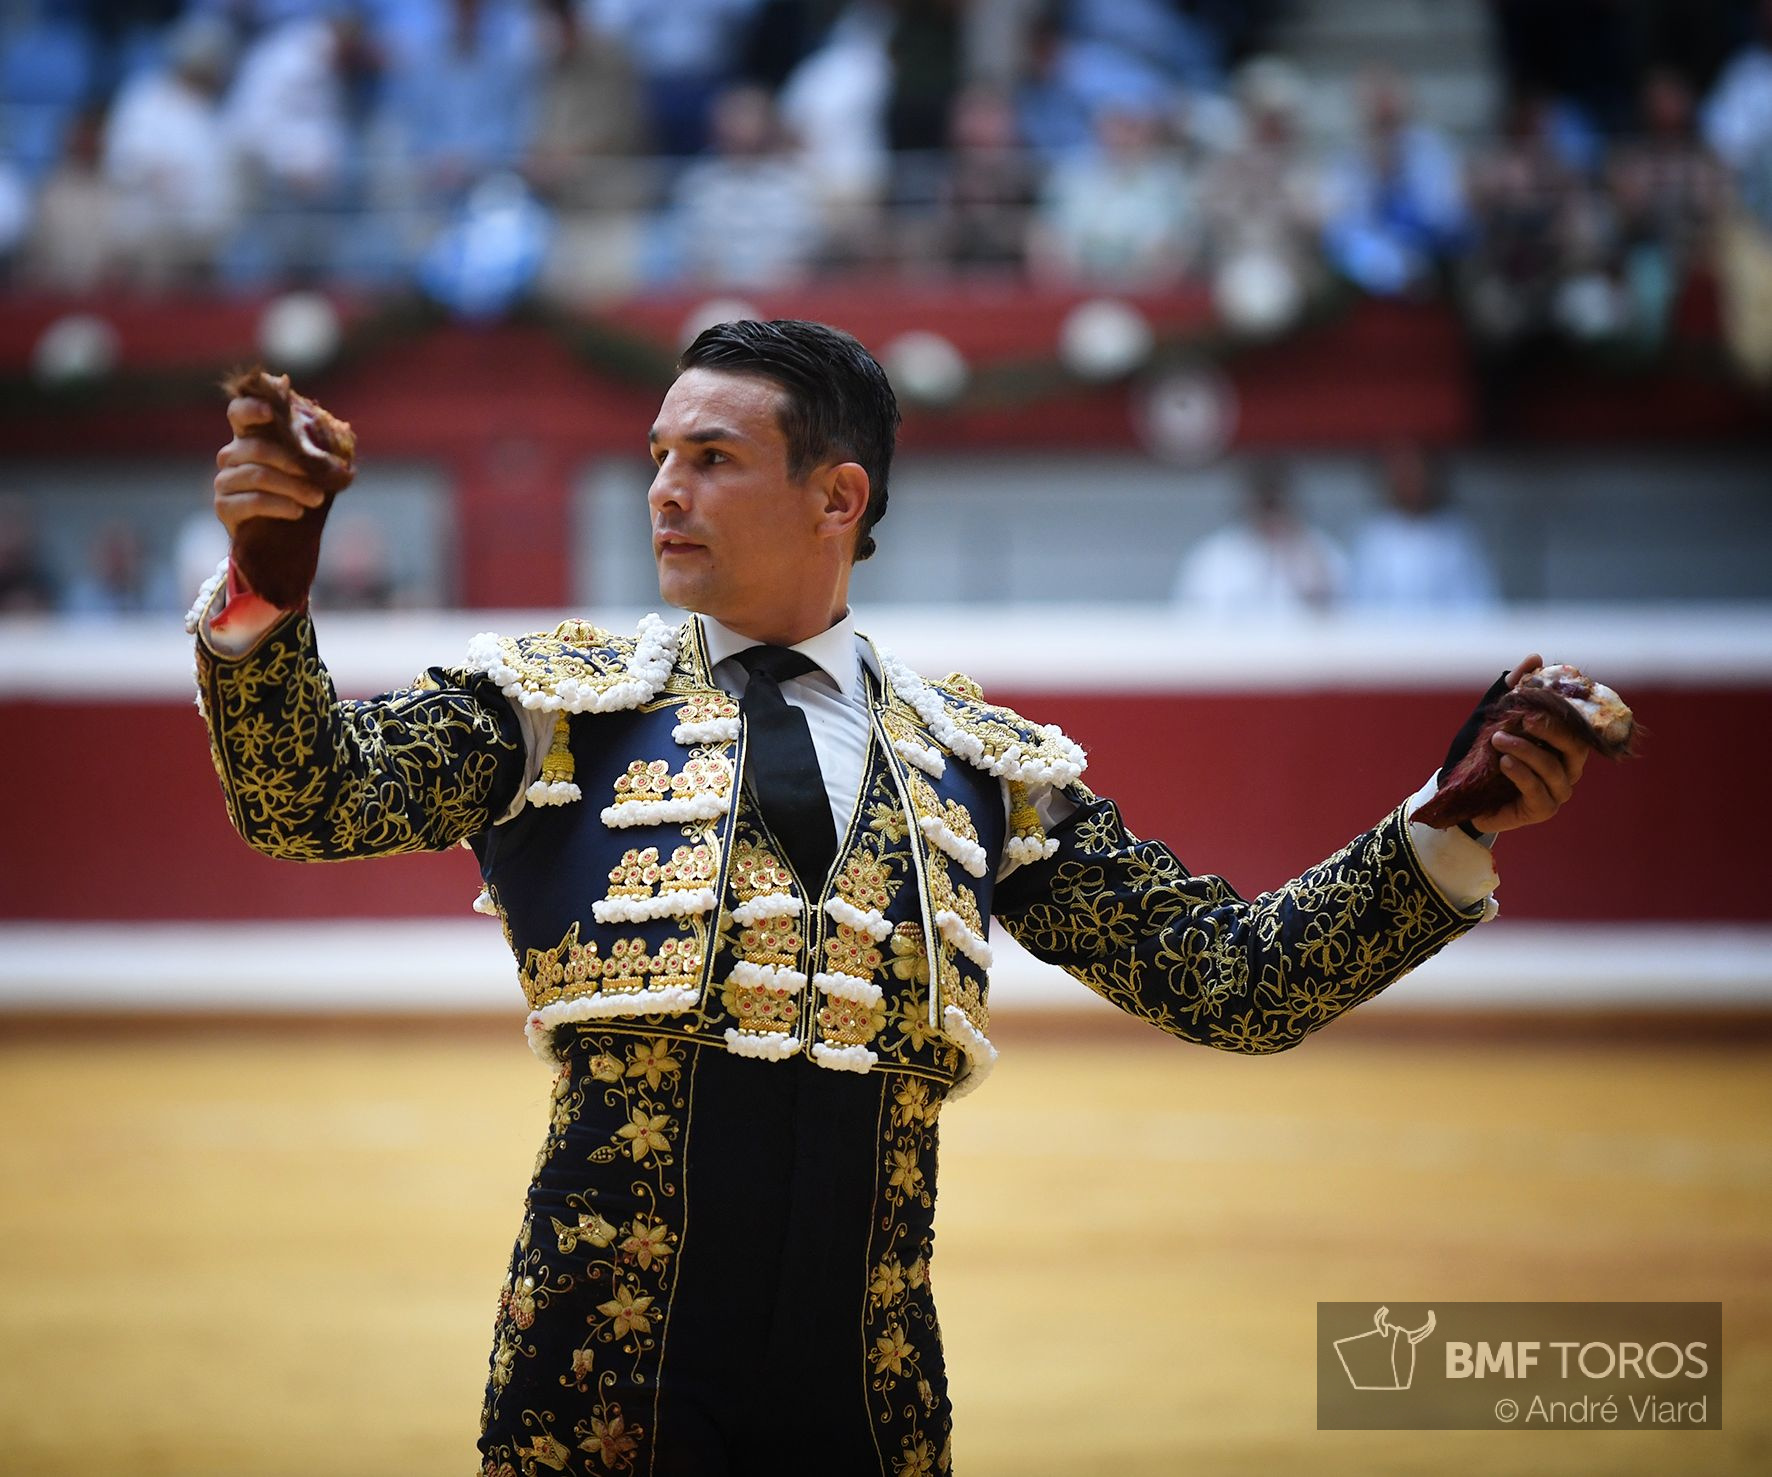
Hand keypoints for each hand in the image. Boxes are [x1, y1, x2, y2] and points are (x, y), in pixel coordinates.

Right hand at [212, 394, 337, 537]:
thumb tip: (343, 434)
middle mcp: (231, 455)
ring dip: (293, 487)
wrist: (279, 538)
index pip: (239, 412)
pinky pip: (252, 501)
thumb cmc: (296, 494)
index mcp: (249, 437)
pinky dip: (279, 505)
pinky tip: (298, 511)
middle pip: (257, 448)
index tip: (270, 411)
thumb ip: (314, 450)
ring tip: (317, 499)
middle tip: (320, 481)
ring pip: (258, 475)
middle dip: (294, 464)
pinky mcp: (223, 506)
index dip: (251, 407)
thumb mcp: (308, 470)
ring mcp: (224, 480)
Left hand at [1470, 653, 1588, 832]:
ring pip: (1553, 768)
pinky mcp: (1542, 809)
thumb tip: (1534, 658)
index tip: (1545, 693)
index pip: (1577, 725)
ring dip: (1526, 751)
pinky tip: (1505, 762)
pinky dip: (1521, 774)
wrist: (1461, 793)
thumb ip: (1512, 691)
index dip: (1566, 709)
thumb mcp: (1492, 718)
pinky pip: (1537, 790)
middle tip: (1525, 719)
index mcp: (1563, 744)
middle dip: (1551, 730)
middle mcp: (1568, 767)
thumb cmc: (1483, 754)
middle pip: (1575, 747)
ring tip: (1498, 740)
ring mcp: (1557, 790)